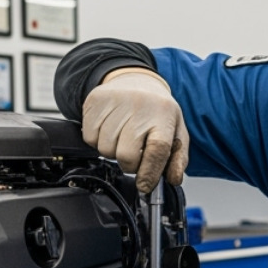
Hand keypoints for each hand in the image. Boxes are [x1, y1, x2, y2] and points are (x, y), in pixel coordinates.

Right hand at [83, 68, 188, 193]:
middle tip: (134, 154)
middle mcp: (140, 107)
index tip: (144, 186)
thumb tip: (173, 179)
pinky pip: (89, 138)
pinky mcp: (95, 101)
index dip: (149, 172)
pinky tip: (109, 130)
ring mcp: (115, 102)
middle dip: (129, 164)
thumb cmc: (157, 111)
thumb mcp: (176, 132)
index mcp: (164, 116)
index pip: (158, 149)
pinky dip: (98, 141)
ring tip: (122, 138)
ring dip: (113, 152)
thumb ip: (178, 159)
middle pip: (126, 155)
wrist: (136, 81)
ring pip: (105, 149)